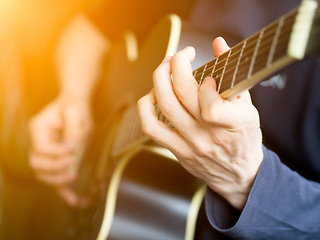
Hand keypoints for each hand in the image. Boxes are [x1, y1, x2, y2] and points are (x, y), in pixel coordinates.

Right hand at [28, 95, 92, 205]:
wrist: (75, 107)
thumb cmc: (74, 107)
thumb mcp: (75, 113)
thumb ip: (73, 129)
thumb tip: (74, 146)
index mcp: (38, 129)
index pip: (41, 148)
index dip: (57, 151)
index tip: (75, 147)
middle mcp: (37, 143)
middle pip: (37, 164)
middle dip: (55, 167)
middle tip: (73, 165)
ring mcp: (45, 154)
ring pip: (44, 175)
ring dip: (58, 180)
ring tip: (74, 176)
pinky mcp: (56, 162)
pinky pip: (55, 180)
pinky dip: (63, 191)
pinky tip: (74, 200)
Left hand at [138, 37, 262, 209]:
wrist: (238, 174)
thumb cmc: (244, 138)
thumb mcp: (249, 107)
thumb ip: (233, 75)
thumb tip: (218, 44)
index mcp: (234, 124)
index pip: (211, 104)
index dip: (206, 84)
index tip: (208, 76)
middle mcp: (210, 135)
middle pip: (182, 94)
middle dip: (176, 64)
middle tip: (181, 56)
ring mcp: (191, 143)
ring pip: (165, 106)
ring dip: (160, 79)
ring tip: (166, 68)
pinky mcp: (178, 149)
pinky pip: (152, 127)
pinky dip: (146, 106)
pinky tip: (153, 95)